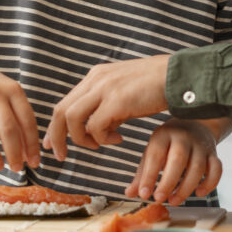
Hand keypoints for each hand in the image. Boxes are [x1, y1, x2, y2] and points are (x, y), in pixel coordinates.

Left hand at [43, 55, 169, 160]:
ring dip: (82, 139)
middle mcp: (96, 79)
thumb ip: (107, 103)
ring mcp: (105, 88)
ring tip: (99, 145)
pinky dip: (102, 139)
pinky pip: (95, 127)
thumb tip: (96, 126)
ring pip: (72, 119)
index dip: (56, 125)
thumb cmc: (157, 86)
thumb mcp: (124, 91)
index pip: (66, 102)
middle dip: (57, 137)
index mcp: (97, 76)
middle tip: (61, 156)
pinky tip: (119, 139)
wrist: (178, 76)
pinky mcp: (116, 101)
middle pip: (61, 111)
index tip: (52, 143)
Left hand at [126, 119, 222, 204]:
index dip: (149, 175)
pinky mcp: (214, 153)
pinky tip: (199, 193)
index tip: (143, 194)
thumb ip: (142, 173)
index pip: (155, 155)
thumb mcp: (152, 152)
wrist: (194, 124)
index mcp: (164, 135)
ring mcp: (200, 145)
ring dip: (186, 187)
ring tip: (174, 201)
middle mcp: (183, 137)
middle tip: (159, 199)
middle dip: (168, 182)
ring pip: (198, 166)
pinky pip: (217, 168)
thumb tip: (129, 194)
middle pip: (178, 159)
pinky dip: (210, 183)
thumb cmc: (169, 144)